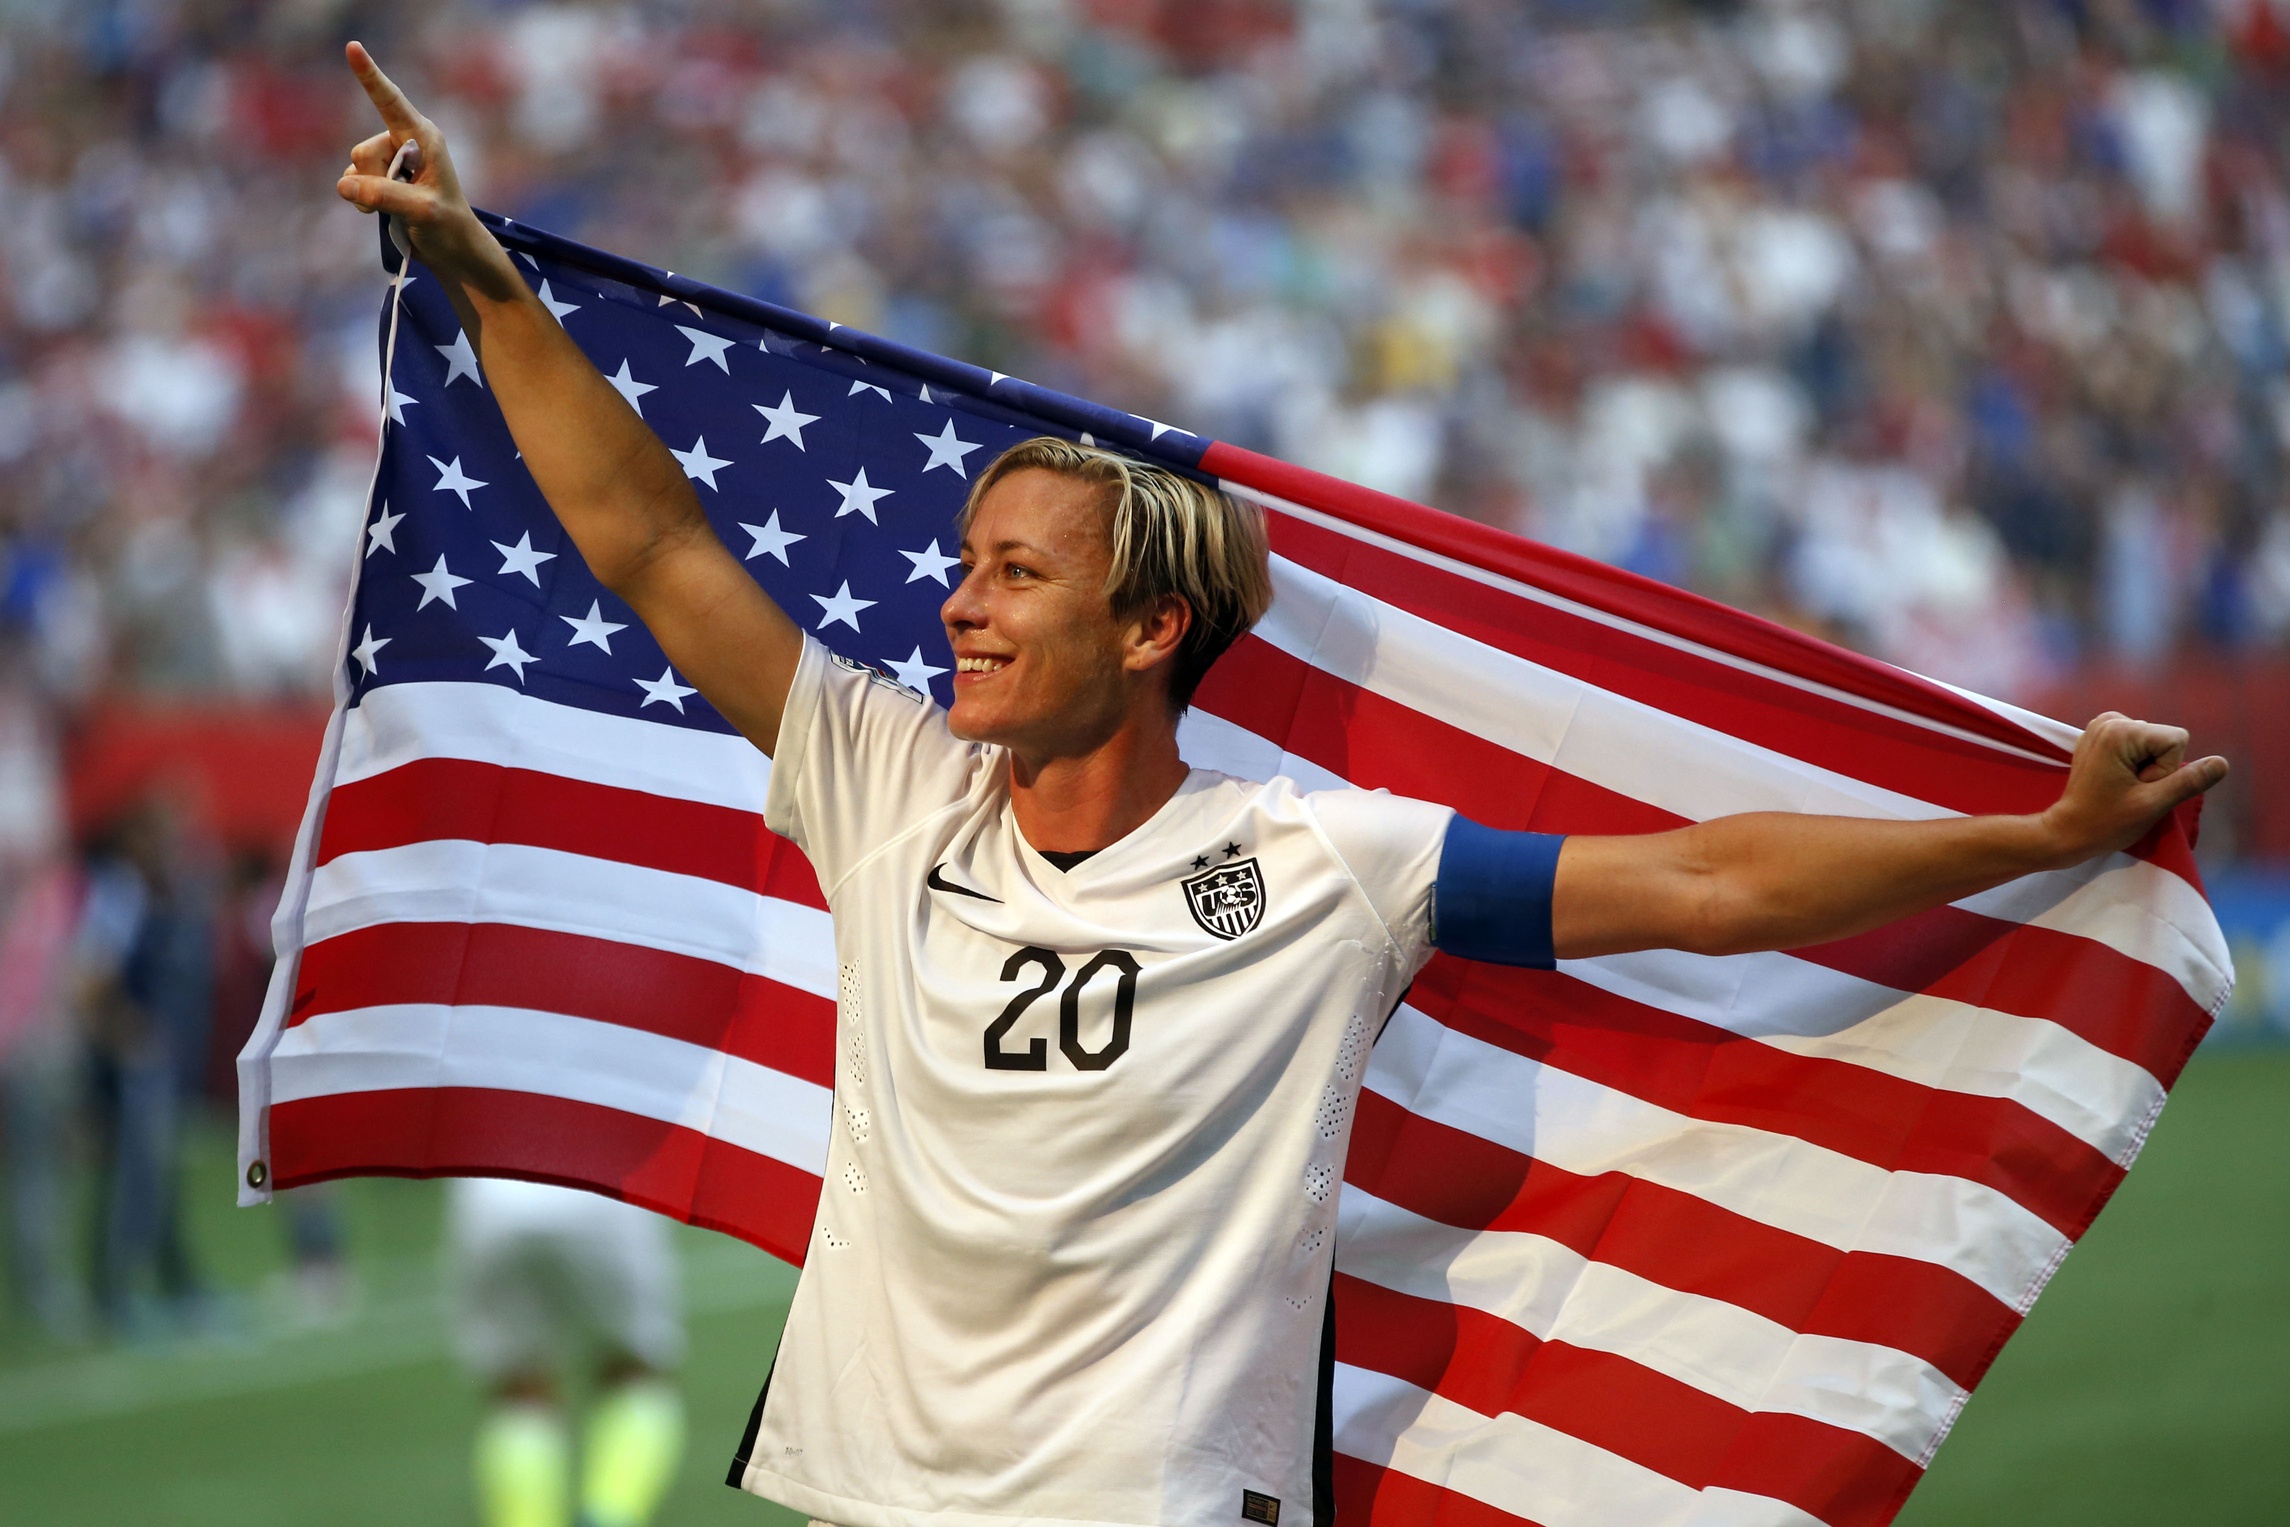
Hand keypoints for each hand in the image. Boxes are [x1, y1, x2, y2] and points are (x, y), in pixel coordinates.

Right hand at [334, 42, 508, 289]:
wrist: (452, 250)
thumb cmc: (448, 226)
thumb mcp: (421, 210)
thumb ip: (384, 195)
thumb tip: (344, 185)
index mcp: (423, 137)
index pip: (390, 101)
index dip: (370, 75)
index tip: (353, 47)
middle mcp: (404, 141)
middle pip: (363, 152)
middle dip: (375, 180)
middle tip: (407, 199)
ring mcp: (390, 160)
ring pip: (355, 169)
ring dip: (369, 194)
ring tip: (400, 207)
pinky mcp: (379, 179)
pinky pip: (351, 183)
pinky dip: (361, 201)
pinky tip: (380, 212)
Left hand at [2039, 712, 2228, 863]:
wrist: (2069, 830)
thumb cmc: (2107, 822)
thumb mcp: (2153, 804)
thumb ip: (2188, 781)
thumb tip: (2221, 763)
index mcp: (2121, 730)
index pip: (2177, 740)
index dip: (2167, 769)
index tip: (2140, 787)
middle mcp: (2110, 720)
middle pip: (2164, 740)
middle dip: (2155, 767)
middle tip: (2128, 789)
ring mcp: (2101, 725)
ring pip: (2153, 743)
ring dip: (2144, 767)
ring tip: (2119, 786)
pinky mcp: (2100, 735)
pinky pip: (2138, 745)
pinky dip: (2133, 762)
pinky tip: (2115, 778)